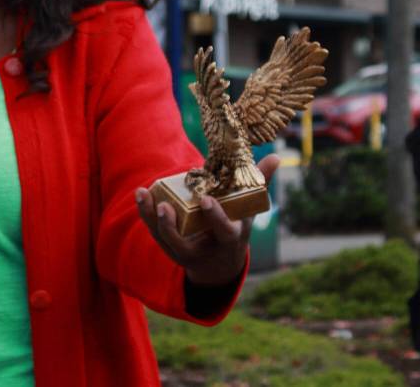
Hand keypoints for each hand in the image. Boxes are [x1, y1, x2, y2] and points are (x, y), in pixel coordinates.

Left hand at [135, 154, 280, 286]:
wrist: (219, 263)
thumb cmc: (236, 227)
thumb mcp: (249, 210)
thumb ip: (260, 183)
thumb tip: (277, 157)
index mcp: (229, 238)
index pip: (223, 230)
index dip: (215, 216)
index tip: (207, 200)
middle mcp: (204, 248)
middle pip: (184, 243)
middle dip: (172, 227)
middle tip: (165, 207)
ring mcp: (185, 252)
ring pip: (164, 239)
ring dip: (152, 218)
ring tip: (145, 194)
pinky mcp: (171, 248)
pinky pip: (156, 233)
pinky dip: (148, 215)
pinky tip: (142, 195)